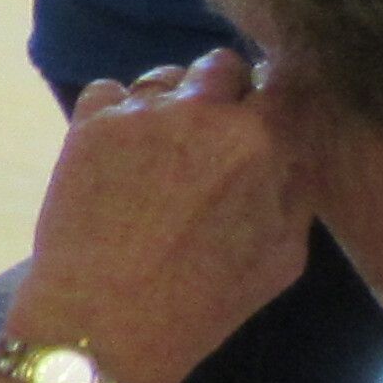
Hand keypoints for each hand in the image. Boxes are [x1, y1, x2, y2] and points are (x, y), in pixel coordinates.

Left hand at [0, 52, 311, 382]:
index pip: (280, 84)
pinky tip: (114, 154)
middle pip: (219, 67)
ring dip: (165, 102)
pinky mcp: (90, 123)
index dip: (266, 102)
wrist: (107, 315)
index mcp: (262, 141)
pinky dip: (113, 113)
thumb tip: (286, 150)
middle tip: (205, 134)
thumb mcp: (284, 254)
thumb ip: (293, 188)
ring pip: (163, 77)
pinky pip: (107, 91)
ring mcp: (142, 113)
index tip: (255, 121)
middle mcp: (204, 112)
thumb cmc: (204, 298)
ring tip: (155, 152)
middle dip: (217, 92)